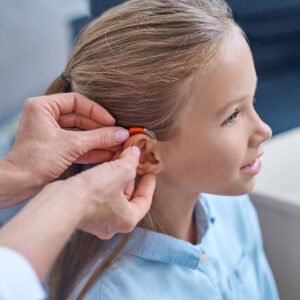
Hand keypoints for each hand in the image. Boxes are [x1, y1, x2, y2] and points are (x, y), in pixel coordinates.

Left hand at [4, 93, 128, 188]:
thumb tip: (122, 133)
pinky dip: (91, 149)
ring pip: (80, 133)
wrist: (18, 185)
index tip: (112, 122)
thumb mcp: (72, 145)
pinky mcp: (55, 148)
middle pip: (81, 118)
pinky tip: (107, 153)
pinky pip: (77, 145)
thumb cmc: (36, 160)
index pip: (77, 101)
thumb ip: (99, 138)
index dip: (96, 111)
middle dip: (100, 129)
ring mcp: (51, 134)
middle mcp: (46, 117)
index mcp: (43, 107)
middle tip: (117, 135)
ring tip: (117, 145)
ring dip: (98, 140)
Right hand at [66, 146, 155, 238]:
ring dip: (117, 177)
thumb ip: (131, 161)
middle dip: (131, 176)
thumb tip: (135, 152)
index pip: (145, 201)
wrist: (61, 202)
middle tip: (133, 161)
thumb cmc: (93, 193)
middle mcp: (113, 223)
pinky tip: (103, 166)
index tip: (150, 173)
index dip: (149, 184)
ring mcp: (97, 219)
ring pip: (113, 194)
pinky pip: (100, 195)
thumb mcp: (120, 171)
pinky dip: (104, 181)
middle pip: (128, 197)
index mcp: (128, 219)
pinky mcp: (84, 212)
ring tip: (119, 159)